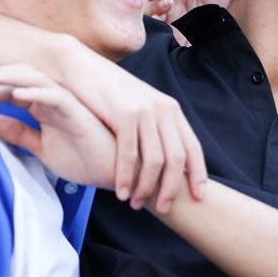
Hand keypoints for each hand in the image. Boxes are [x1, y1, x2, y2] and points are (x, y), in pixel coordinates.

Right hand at [0, 49, 206, 213]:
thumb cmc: (106, 93)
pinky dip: (127, 177)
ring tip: (136, 204)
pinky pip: (130, 154)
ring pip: (154, 160)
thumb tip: (163, 162)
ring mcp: (145, 110)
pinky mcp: (124, 113)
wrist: (79, 67)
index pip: (192, 147)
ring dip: (146, 187)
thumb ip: (152, 131)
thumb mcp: (137, 108)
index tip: (198, 197)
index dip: (198, 174)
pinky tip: (121, 192)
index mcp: (170, 109)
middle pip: (176, 158)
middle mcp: (163, 109)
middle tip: (163, 209)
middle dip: (171, 188)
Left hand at [0, 65, 116, 188]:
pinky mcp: (79, 112)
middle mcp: (54, 99)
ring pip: (34, 80)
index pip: (13, 91)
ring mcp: (67, 103)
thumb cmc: (85, 160)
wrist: (114, 174)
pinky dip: (35, 92)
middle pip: (20, 79)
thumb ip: (19, 134)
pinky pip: (55, 96)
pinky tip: (16, 94)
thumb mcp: (42, 149)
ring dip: (8, 78)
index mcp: (45, 106)